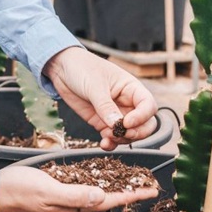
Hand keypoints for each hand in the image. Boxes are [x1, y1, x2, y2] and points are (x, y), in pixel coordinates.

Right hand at [0, 165, 157, 211]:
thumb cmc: (20, 191)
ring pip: (97, 195)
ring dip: (116, 190)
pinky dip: (98, 184)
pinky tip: (99, 180)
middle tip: (148, 187)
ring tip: (131, 184)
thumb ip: (74, 194)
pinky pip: (84, 189)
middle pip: (108, 200)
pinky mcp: (57, 192)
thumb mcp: (48, 190)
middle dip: (129, 194)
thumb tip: (101, 196)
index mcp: (75, 206)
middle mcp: (73, 205)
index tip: (150, 190)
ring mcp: (65, 200)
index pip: (110, 201)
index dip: (131, 196)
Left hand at [43, 46, 157, 149]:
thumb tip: (116, 125)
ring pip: (130, 133)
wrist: (62, 68)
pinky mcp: (102, 122)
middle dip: (136, 132)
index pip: (148, 105)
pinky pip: (112, 137)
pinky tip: (104, 143)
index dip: (142, 117)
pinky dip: (111, 143)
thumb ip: (105, 106)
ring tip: (107, 136)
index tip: (127, 122)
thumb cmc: (82, 68)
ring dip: (122, 139)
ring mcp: (115, 113)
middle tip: (121, 133)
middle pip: (145, 124)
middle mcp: (127, 102)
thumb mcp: (94, 85)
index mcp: (131, 88)